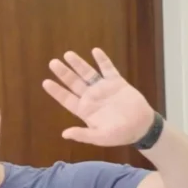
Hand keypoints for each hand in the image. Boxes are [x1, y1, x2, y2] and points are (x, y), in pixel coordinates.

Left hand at [41, 49, 155, 146]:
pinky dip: (102, 60)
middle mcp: (91, 97)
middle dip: (64, 73)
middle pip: (74, 83)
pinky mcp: (117, 83)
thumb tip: (64, 134)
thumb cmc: (120, 134)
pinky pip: (108, 69)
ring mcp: (103, 88)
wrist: (142, 127)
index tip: (45, 82)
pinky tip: (95, 51)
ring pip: (88, 73)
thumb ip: (83, 134)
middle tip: (52, 63)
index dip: (57, 91)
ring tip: (67, 54)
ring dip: (78, 64)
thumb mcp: (101, 137)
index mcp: (85, 110)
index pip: (66, 98)